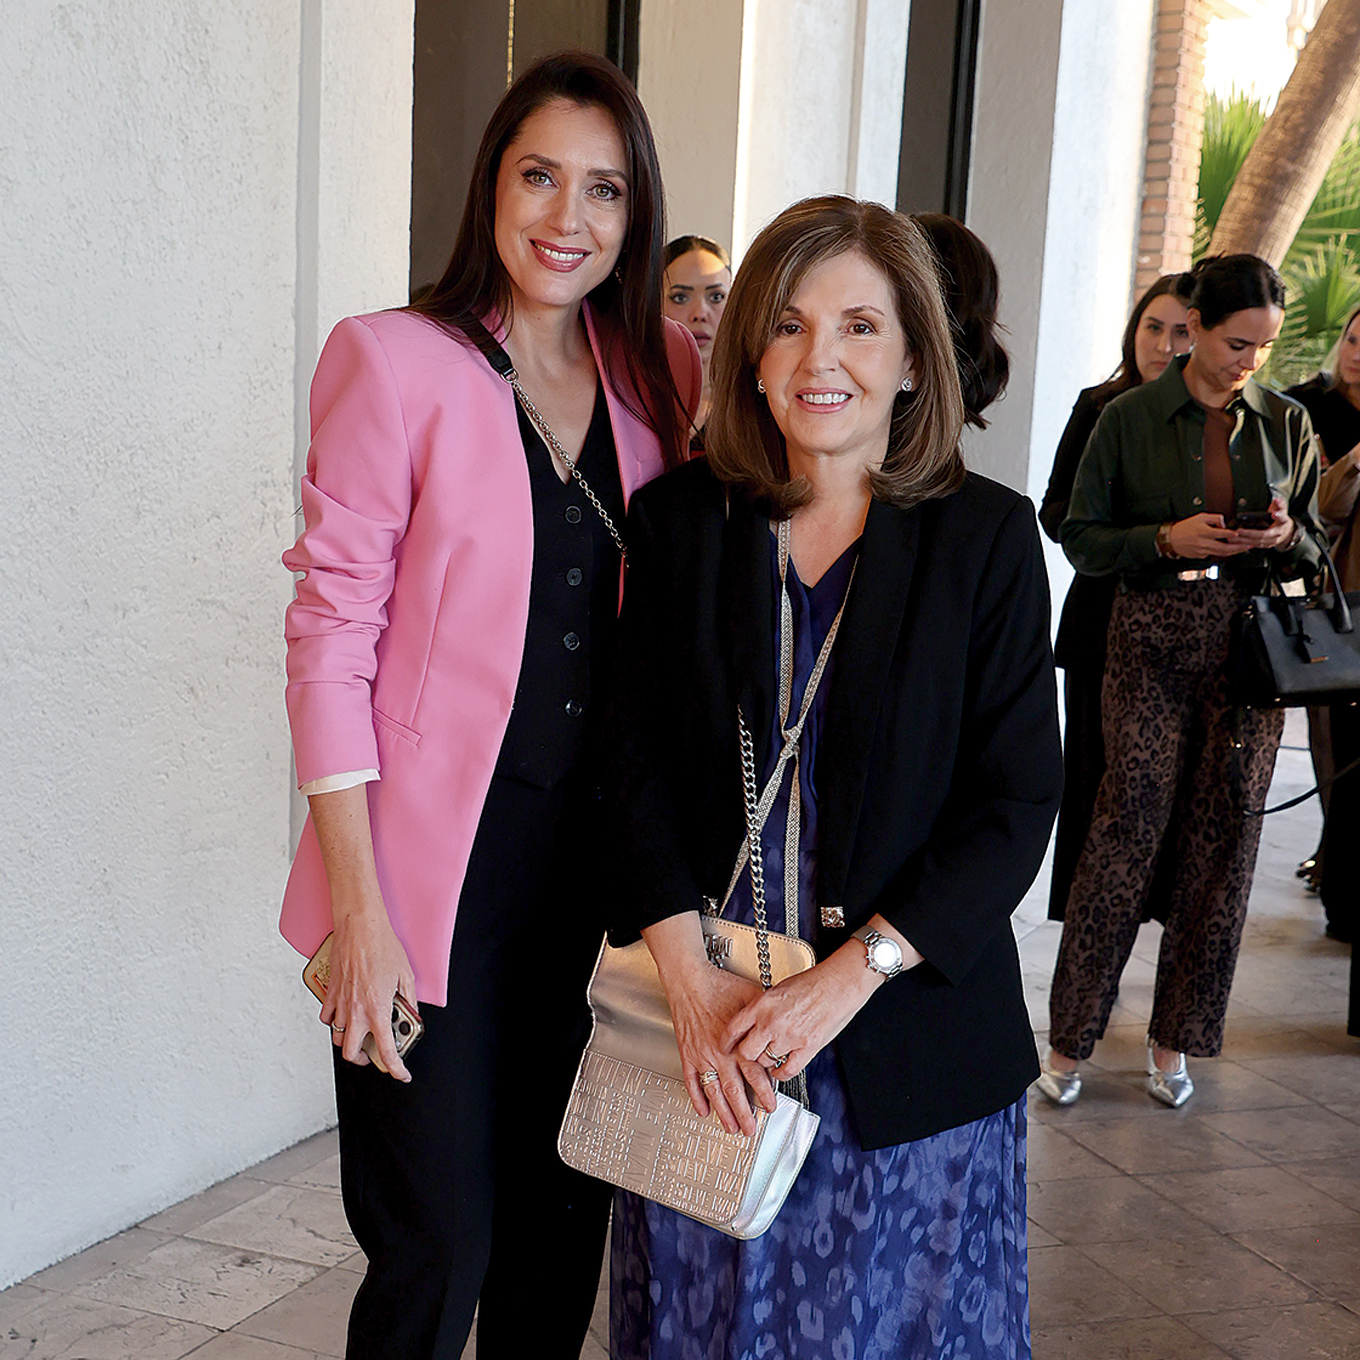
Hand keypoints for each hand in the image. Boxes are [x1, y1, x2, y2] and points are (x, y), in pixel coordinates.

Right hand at [320, 904, 417, 1081]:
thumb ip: (408, 1000)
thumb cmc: (383, 946)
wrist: (360, 927)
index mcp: (378, 1010)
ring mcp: (341, 1003)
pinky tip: (345, 1014)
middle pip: (352, 1053)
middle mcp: (357, 1011)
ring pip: (336, 1036)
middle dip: (364, 1059)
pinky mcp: (331, 992)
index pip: (386, 1051)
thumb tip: (410, 1014)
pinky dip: (334, 1021)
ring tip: (360, 1034)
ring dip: (348, 1041)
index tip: (400, 1073)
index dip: (395, 1068)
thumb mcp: (406, 975)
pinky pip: (327, 1016)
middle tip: (374, 1053)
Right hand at [658, 961, 775, 1136]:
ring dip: (723, 1112)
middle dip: (744, 1113)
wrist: (689, 980)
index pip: (754, 1075)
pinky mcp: (687, 1053)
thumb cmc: (720, 986)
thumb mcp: (752, 999)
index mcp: (738, 1042)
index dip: (764, 1094)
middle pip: (734, 1090)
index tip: (770, 1106)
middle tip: (751, 1128)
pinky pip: (691, 1080)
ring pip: (714, 1091)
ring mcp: (702, 1055)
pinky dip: (696, 1097)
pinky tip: (702, 1110)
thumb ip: (765, 1019)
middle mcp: (720, 1053)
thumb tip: (781, 1028)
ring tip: (730, 1128)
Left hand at [725, 947, 879, 1082]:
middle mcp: (772, 1022)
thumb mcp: (778, 989)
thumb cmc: (812, 982)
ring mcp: (789, 1037)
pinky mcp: (806, 1048)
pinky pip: (786, 1071)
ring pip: (765, 1062)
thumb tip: (752, 1022)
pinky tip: (780, 1069)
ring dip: (765, 1061)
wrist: (838, 984)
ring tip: (769, 1056)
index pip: (733, 1029)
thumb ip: (762, 1007)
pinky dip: (781, 1074)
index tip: (726, 1046)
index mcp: (762, 1004)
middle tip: (749, 1053)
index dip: (726, 1041)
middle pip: (745, 1051)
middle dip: (746, 1055)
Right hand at [1164, 513, 1252, 558]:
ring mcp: (1203, 551)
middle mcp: (1204, 543)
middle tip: (1249, 545)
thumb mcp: (1199, 517)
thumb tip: (1224, 523)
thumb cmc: (1184, 528)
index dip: (1232, 534)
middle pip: (1225, 547)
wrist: (1171, 540)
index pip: (1221, 534)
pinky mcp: (1201, 556)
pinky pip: (1215, 554)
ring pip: (1222, 553)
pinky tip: (1230, 549)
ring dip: (1234, 551)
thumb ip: (1214, 518)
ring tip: (1243, 548)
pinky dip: (1223, 552)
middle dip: (1239, 547)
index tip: (1239, 533)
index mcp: (1204, 532)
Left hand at [1232, 496, 1296, 551]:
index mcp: (1283, 522)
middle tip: (1238, 531)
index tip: (1274, 513)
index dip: (1278, 516)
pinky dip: (1244, 544)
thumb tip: (1277, 499)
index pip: (1282, 518)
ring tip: (1233, 537)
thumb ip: (1279, 504)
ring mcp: (1272, 541)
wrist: (1286, 532)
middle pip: (1264, 534)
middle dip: (1250, 533)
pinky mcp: (1266, 545)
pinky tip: (1235, 541)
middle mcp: (1278, 533)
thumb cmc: (1281, 519)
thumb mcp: (1282, 509)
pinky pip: (1254, 545)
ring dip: (1244, 540)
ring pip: (1257, 542)